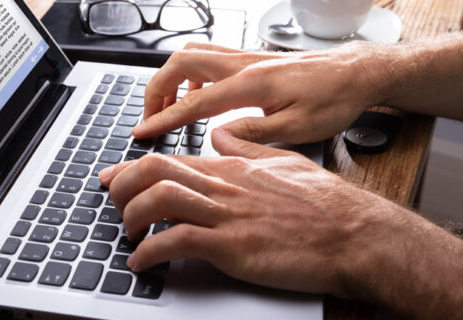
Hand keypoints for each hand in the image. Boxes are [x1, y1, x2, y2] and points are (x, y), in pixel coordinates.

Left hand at [100, 128, 390, 295]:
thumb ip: (246, 148)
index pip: (169, 159)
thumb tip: (220, 137)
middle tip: (112, 202)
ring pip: (160, 200)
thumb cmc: (324, 205)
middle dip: (122, 186)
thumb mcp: (282, 163)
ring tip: (127, 234)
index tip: (112, 176)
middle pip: (155, 172)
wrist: (354, 235)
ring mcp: (227, 216)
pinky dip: (151, 252)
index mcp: (232, 169)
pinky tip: (144, 263)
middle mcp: (224, 187)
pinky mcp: (234, 246)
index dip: (132, 167)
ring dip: (131, 217)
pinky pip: (178, 243)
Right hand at [132, 42, 385, 143]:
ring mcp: (246, 57)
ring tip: (167, 105)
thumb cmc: (333, 100)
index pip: (193, 102)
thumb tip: (217, 136)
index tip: (142, 131)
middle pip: (180, 62)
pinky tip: (198, 94)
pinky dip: (191, 73)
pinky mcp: (252, 59)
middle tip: (149, 116)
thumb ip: (253, 132)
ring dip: (171, 77)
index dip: (163, 119)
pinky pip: (209, 56)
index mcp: (251, 85)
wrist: (355, 74)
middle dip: (156, 89)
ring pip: (192, 53)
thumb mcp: (297, 129)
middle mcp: (243, 64)